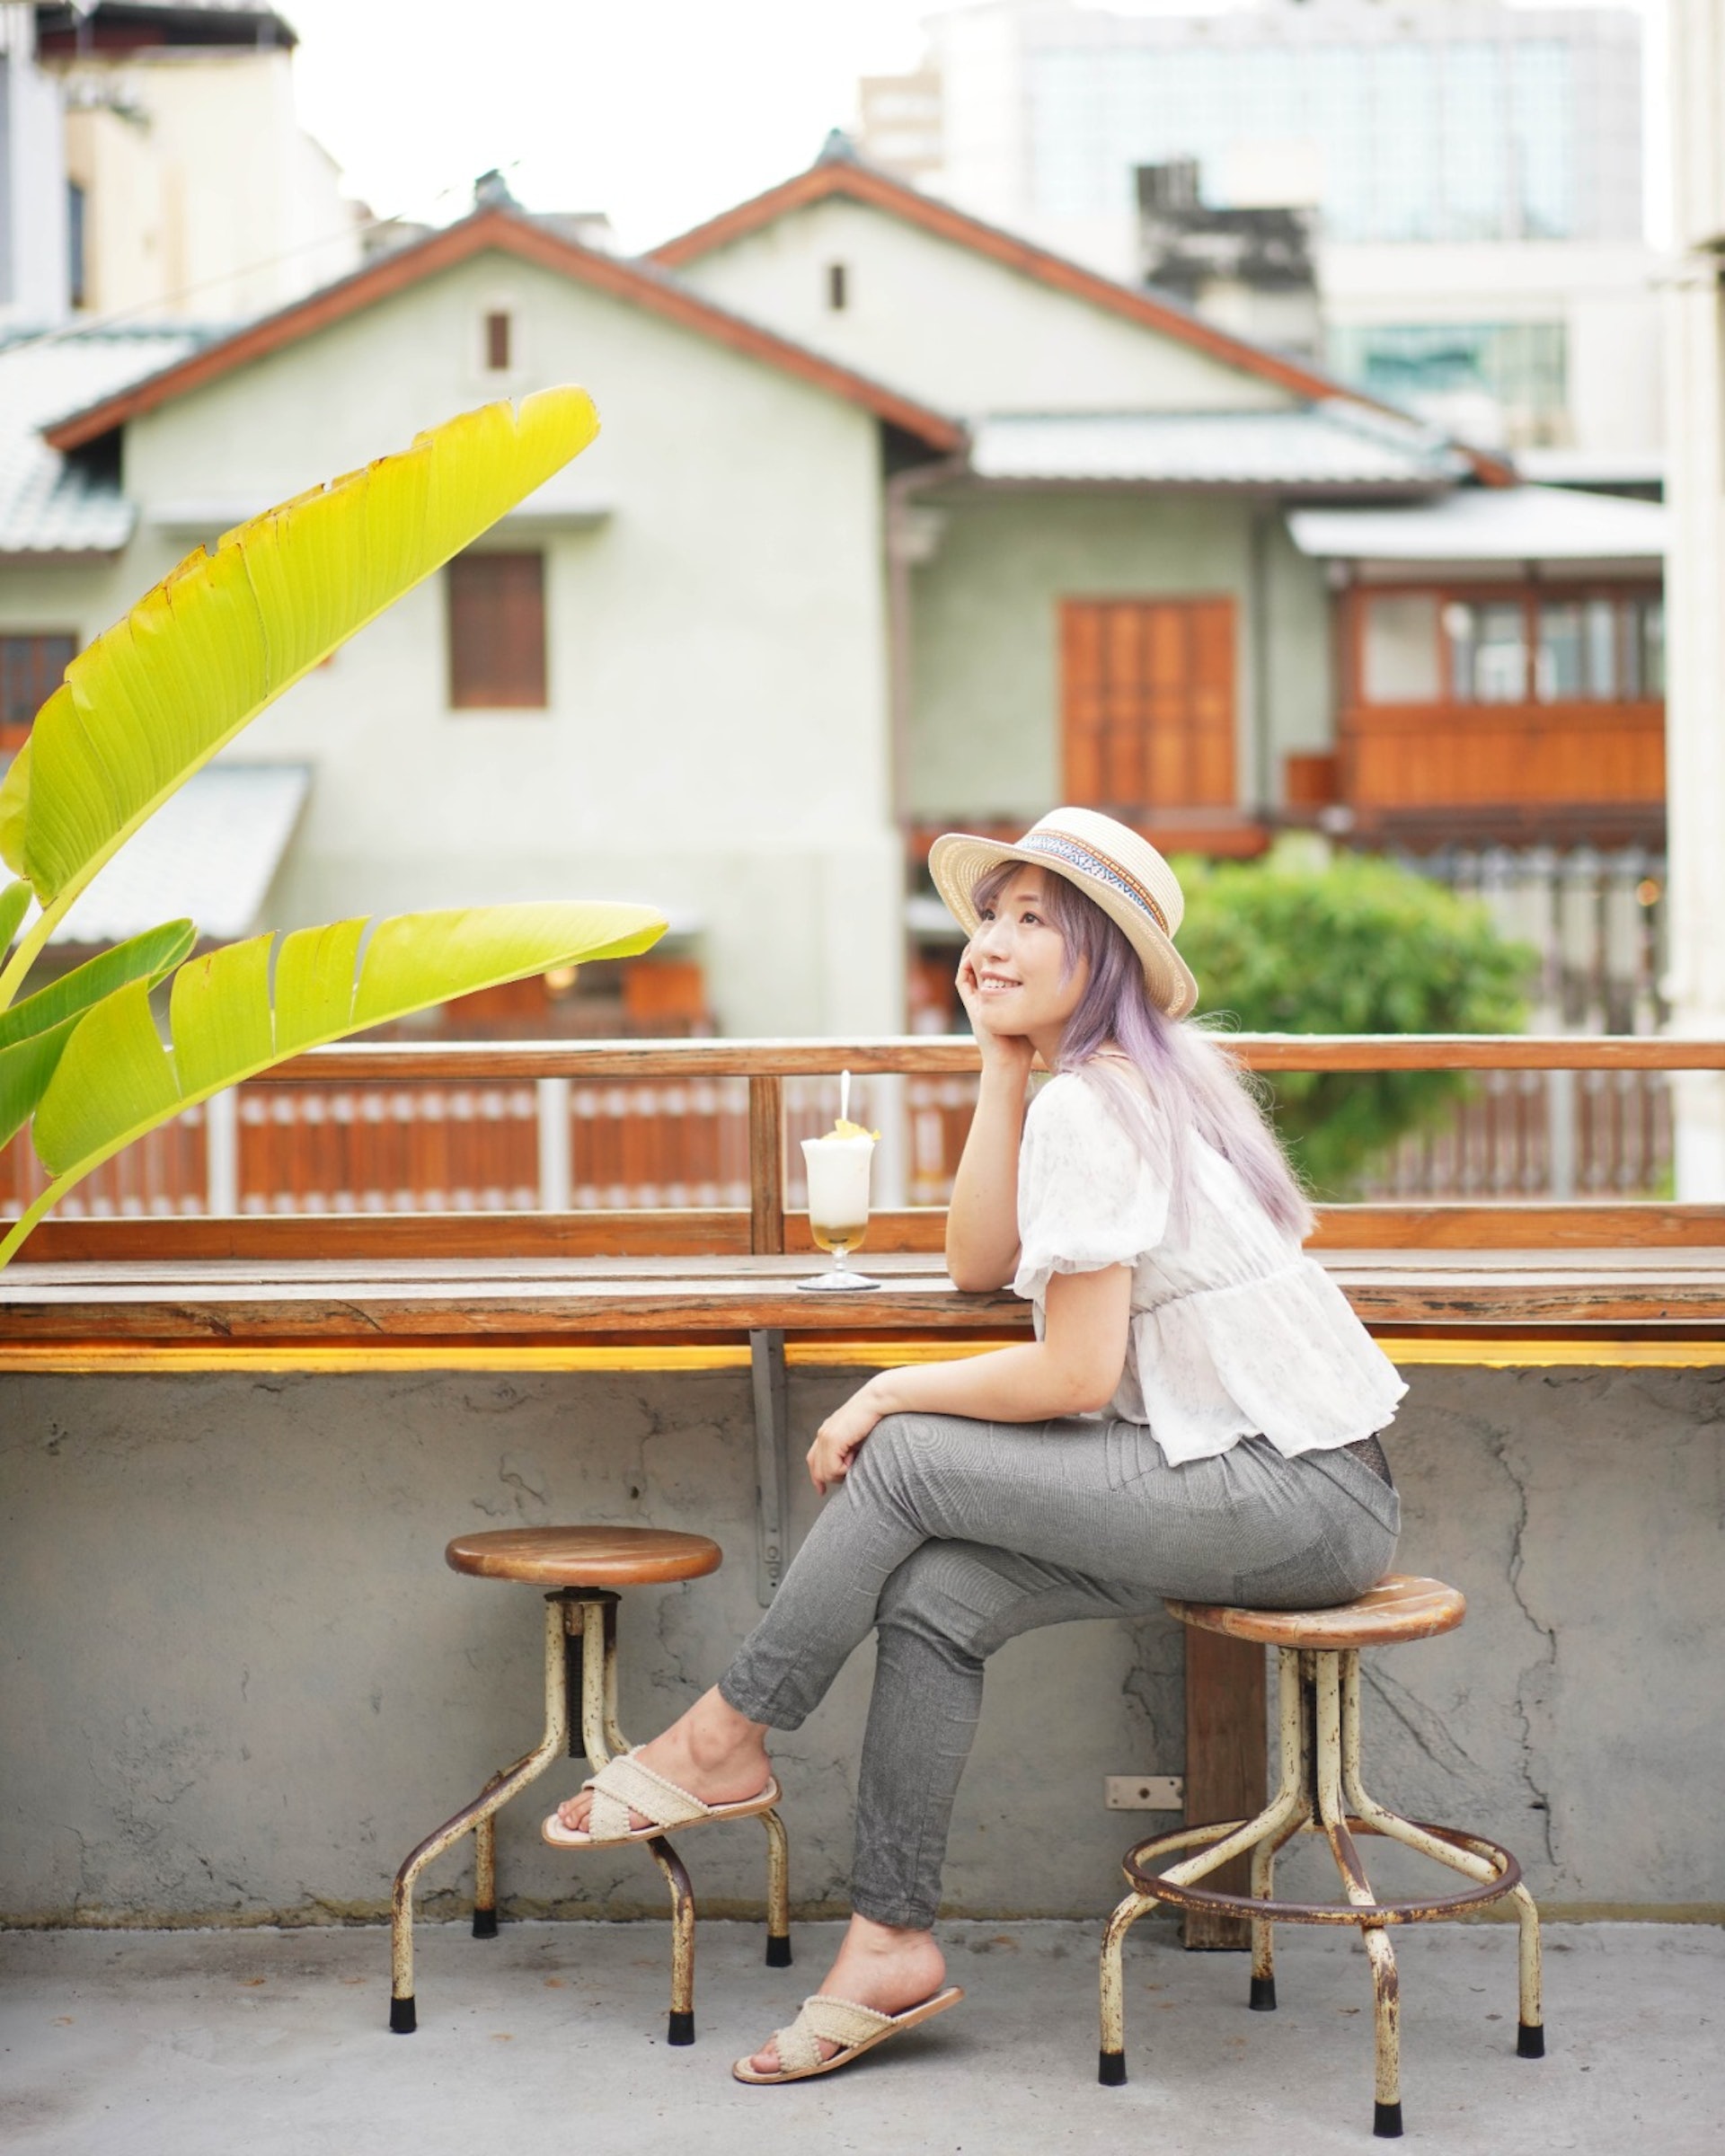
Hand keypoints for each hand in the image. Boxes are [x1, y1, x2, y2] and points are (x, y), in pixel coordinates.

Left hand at [807, 1378, 886, 1492]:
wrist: (877, 1400)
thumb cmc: (874, 1417)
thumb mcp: (857, 1437)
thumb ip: (849, 1450)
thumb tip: (849, 1466)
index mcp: (827, 1432)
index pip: (813, 1460)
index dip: (817, 1477)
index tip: (821, 1491)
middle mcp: (823, 1434)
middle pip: (816, 1468)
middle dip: (830, 1477)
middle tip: (849, 1473)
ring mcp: (825, 1437)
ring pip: (824, 1472)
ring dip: (841, 1472)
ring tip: (856, 1458)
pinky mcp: (833, 1440)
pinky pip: (832, 1468)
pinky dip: (844, 1469)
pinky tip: (855, 1456)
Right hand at [956, 942, 1034, 1084]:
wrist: (1010, 1062)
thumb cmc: (1025, 1042)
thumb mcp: (1033, 1012)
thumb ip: (1040, 998)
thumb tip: (1062, 983)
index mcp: (997, 999)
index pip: (993, 971)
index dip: (996, 956)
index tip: (1005, 942)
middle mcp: (985, 998)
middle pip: (978, 967)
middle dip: (984, 950)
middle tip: (989, 933)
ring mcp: (976, 1002)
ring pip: (967, 971)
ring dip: (971, 954)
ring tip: (979, 938)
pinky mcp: (972, 1006)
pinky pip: (962, 981)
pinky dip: (965, 966)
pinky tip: (972, 953)